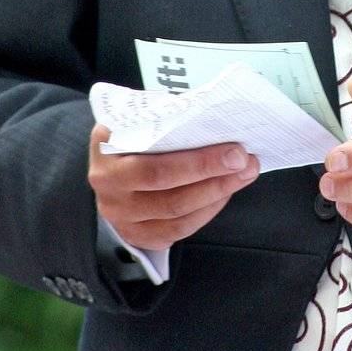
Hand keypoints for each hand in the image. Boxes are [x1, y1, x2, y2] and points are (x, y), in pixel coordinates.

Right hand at [87, 124, 259, 251]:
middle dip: (214, 176)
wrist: (108, 166)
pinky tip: (223, 193)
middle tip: (245, 162)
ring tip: (243, 175)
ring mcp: (120, 216)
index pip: (156, 163)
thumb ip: (164, 116)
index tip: (234, 149)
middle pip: (169, 191)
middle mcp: (108, 186)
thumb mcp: (135, 116)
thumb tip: (211, 115)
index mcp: (106, 151)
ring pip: (176, 214)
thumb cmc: (130, 134)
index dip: (199, 161)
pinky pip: (177, 231)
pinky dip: (206, 212)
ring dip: (216, 194)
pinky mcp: (136, 235)